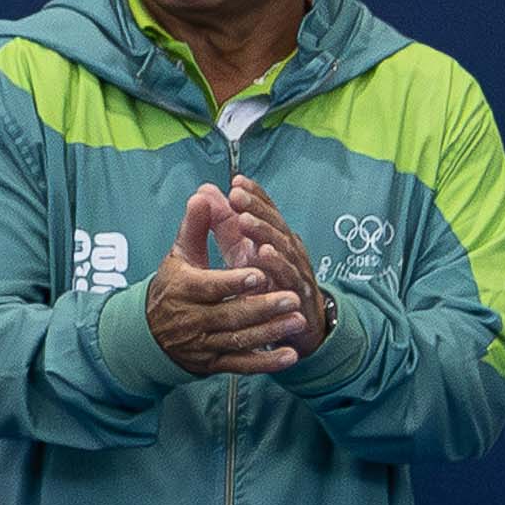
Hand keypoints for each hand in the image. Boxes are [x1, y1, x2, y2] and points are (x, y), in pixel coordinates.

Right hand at [144, 185, 307, 376]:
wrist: (147, 335)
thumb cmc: (172, 288)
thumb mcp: (179, 256)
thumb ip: (196, 226)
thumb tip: (204, 194)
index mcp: (183, 290)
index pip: (209, 287)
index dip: (233, 283)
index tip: (258, 275)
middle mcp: (191, 320)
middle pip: (229, 315)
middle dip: (262, 308)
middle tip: (292, 297)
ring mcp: (202, 343)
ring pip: (238, 340)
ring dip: (270, 332)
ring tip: (298, 320)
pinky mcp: (212, 362)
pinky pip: (240, 365)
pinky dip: (265, 363)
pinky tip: (290, 356)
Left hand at [220, 173, 334, 355]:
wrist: (299, 323)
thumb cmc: (266, 284)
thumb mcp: (240, 252)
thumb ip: (224, 225)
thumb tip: (205, 191)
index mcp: (274, 238)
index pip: (266, 212)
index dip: (254, 196)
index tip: (236, 181)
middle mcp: (288, 249)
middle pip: (274, 224)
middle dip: (256, 208)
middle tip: (236, 195)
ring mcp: (295, 269)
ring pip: (282, 246)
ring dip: (264, 232)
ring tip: (245, 220)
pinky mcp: (298, 292)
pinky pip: (288, 276)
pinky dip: (277, 264)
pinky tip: (263, 254)